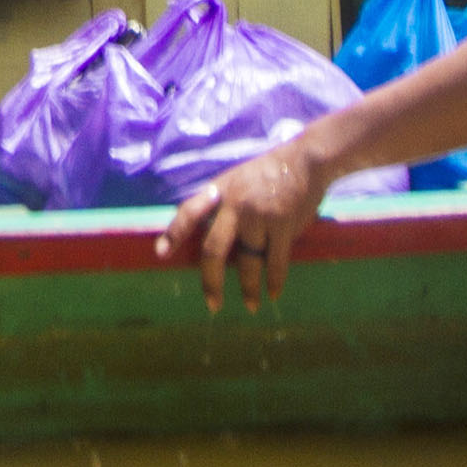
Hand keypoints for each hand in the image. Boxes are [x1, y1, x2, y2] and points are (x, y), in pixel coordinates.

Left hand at [155, 139, 329, 312]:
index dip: (174, 232)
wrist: (305, 160)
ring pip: (247, 261)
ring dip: (249, 288)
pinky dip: (274, 281)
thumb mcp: (237, 179)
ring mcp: (258, 215)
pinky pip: (275, 261)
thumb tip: (209, 240)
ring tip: (251, 305)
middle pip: (214, 248)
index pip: (190, 211)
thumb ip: (222, 205)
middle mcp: (235, 203)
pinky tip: (273, 293)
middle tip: (213, 304)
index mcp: (220, 190)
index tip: (160, 254)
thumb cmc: (269, 172)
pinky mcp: (282, 224)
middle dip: (211, 280)